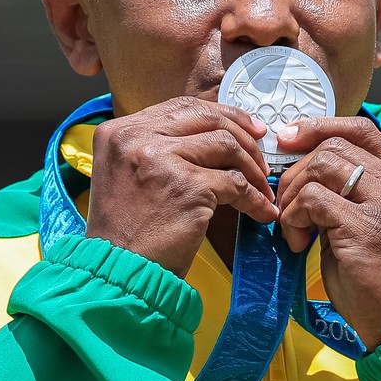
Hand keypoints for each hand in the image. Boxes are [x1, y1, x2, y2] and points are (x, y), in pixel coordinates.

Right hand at [86, 96, 277, 276]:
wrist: (118, 272)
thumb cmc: (127, 231)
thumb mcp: (128, 174)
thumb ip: (158, 148)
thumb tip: (214, 133)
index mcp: (120, 132)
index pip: (182, 108)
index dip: (221, 114)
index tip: (248, 128)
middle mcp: (137, 138)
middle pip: (207, 119)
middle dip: (244, 135)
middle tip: (262, 156)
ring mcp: (162, 160)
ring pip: (227, 146)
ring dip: (252, 169)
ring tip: (262, 189)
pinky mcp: (187, 187)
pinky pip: (236, 184)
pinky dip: (255, 199)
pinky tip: (262, 212)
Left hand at [274, 116, 380, 349]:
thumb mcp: (372, 227)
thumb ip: (348, 197)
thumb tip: (300, 179)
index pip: (362, 130)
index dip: (320, 126)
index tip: (288, 138)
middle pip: (333, 146)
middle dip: (296, 171)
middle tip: (285, 206)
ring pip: (321, 166)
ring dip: (293, 196)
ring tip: (294, 229)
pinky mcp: (365, 226)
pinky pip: (312, 200)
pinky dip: (293, 218)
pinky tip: (298, 243)